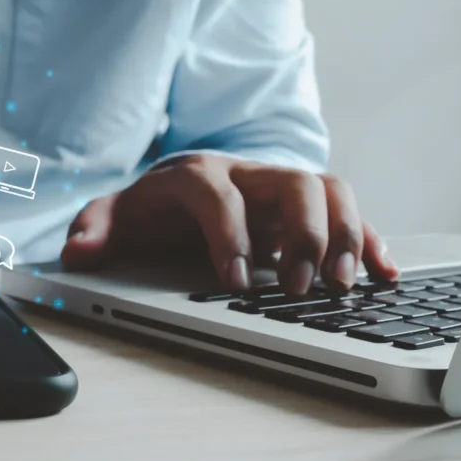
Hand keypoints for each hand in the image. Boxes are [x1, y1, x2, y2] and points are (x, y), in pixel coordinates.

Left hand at [61, 155, 397, 293]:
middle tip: (298, 287)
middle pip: (292, 182)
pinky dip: (370, 240)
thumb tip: (77, 250)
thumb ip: (93, 228)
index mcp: (197, 174)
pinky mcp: (307, 207)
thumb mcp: (114, 217)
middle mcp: (247, 173)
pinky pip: (348, 211)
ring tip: (343, 284)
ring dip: (344, 234)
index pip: (219, 193)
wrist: (179, 188)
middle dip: (302, 234)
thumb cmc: (151, 209)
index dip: (229, 233)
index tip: (234, 280)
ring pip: (328, 190)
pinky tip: (383, 274)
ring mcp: (280, 188)